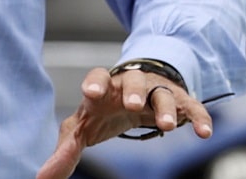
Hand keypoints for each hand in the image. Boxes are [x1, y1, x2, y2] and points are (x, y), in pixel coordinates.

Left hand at [34, 66, 213, 178]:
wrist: (135, 91)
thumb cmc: (104, 108)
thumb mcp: (83, 127)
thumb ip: (66, 150)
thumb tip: (42, 178)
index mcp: (105, 86)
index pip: (99, 77)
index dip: (95, 83)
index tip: (91, 92)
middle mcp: (131, 83)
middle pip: (133, 81)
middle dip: (133, 91)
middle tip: (132, 105)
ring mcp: (156, 90)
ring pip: (162, 93)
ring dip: (165, 107)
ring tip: (167, 125)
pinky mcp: (177, 100)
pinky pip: (190, 106)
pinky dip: (198, 117)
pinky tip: (204, 132)